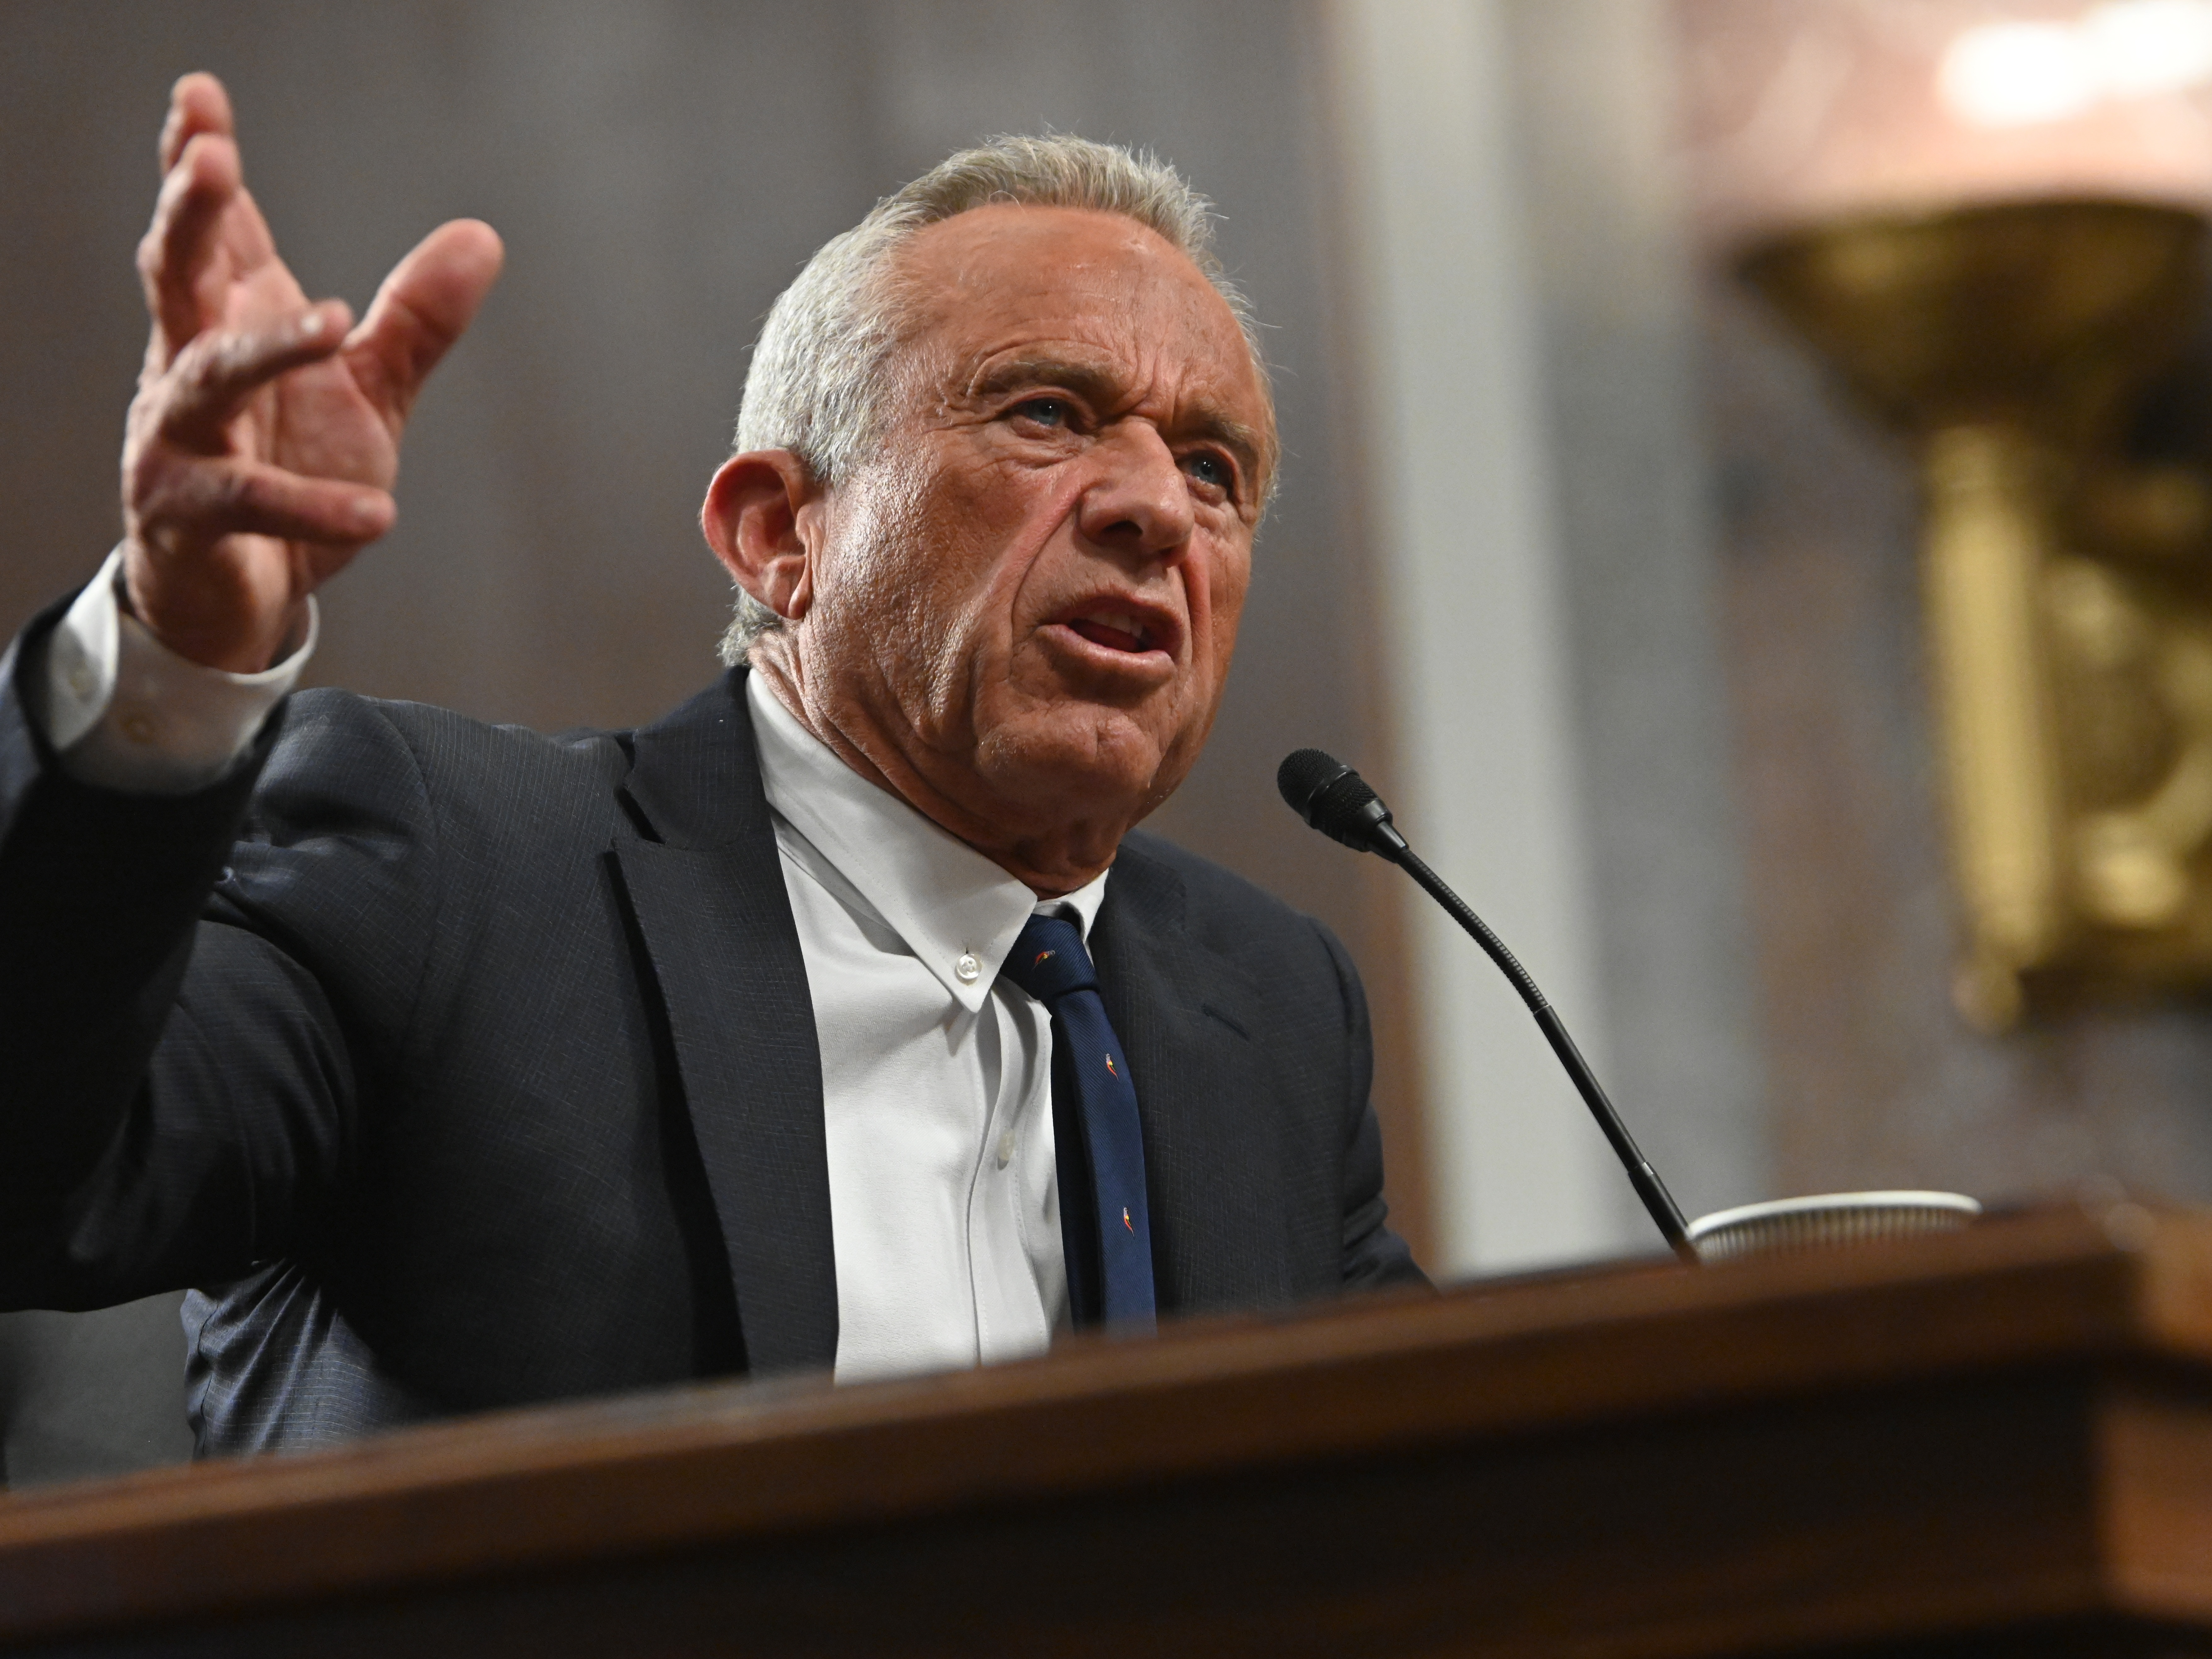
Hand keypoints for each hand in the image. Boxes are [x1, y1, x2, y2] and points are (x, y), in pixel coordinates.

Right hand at [120, 74, 502, 671]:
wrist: (245, 589)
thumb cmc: (291, 467)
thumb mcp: (369, 390)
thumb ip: (417, 320)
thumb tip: (481, 236)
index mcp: (228, 323)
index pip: (212, 231)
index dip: (198, 159)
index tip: (202, 97)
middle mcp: (189, 367)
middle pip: (176, 273)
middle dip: (189, 214)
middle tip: (210, 160)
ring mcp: (179, 440)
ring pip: (211, 377)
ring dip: (269, 346)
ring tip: (336, 321)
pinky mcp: (188, 515)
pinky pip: (251, 504)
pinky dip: (315, 507)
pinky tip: (381, 514)